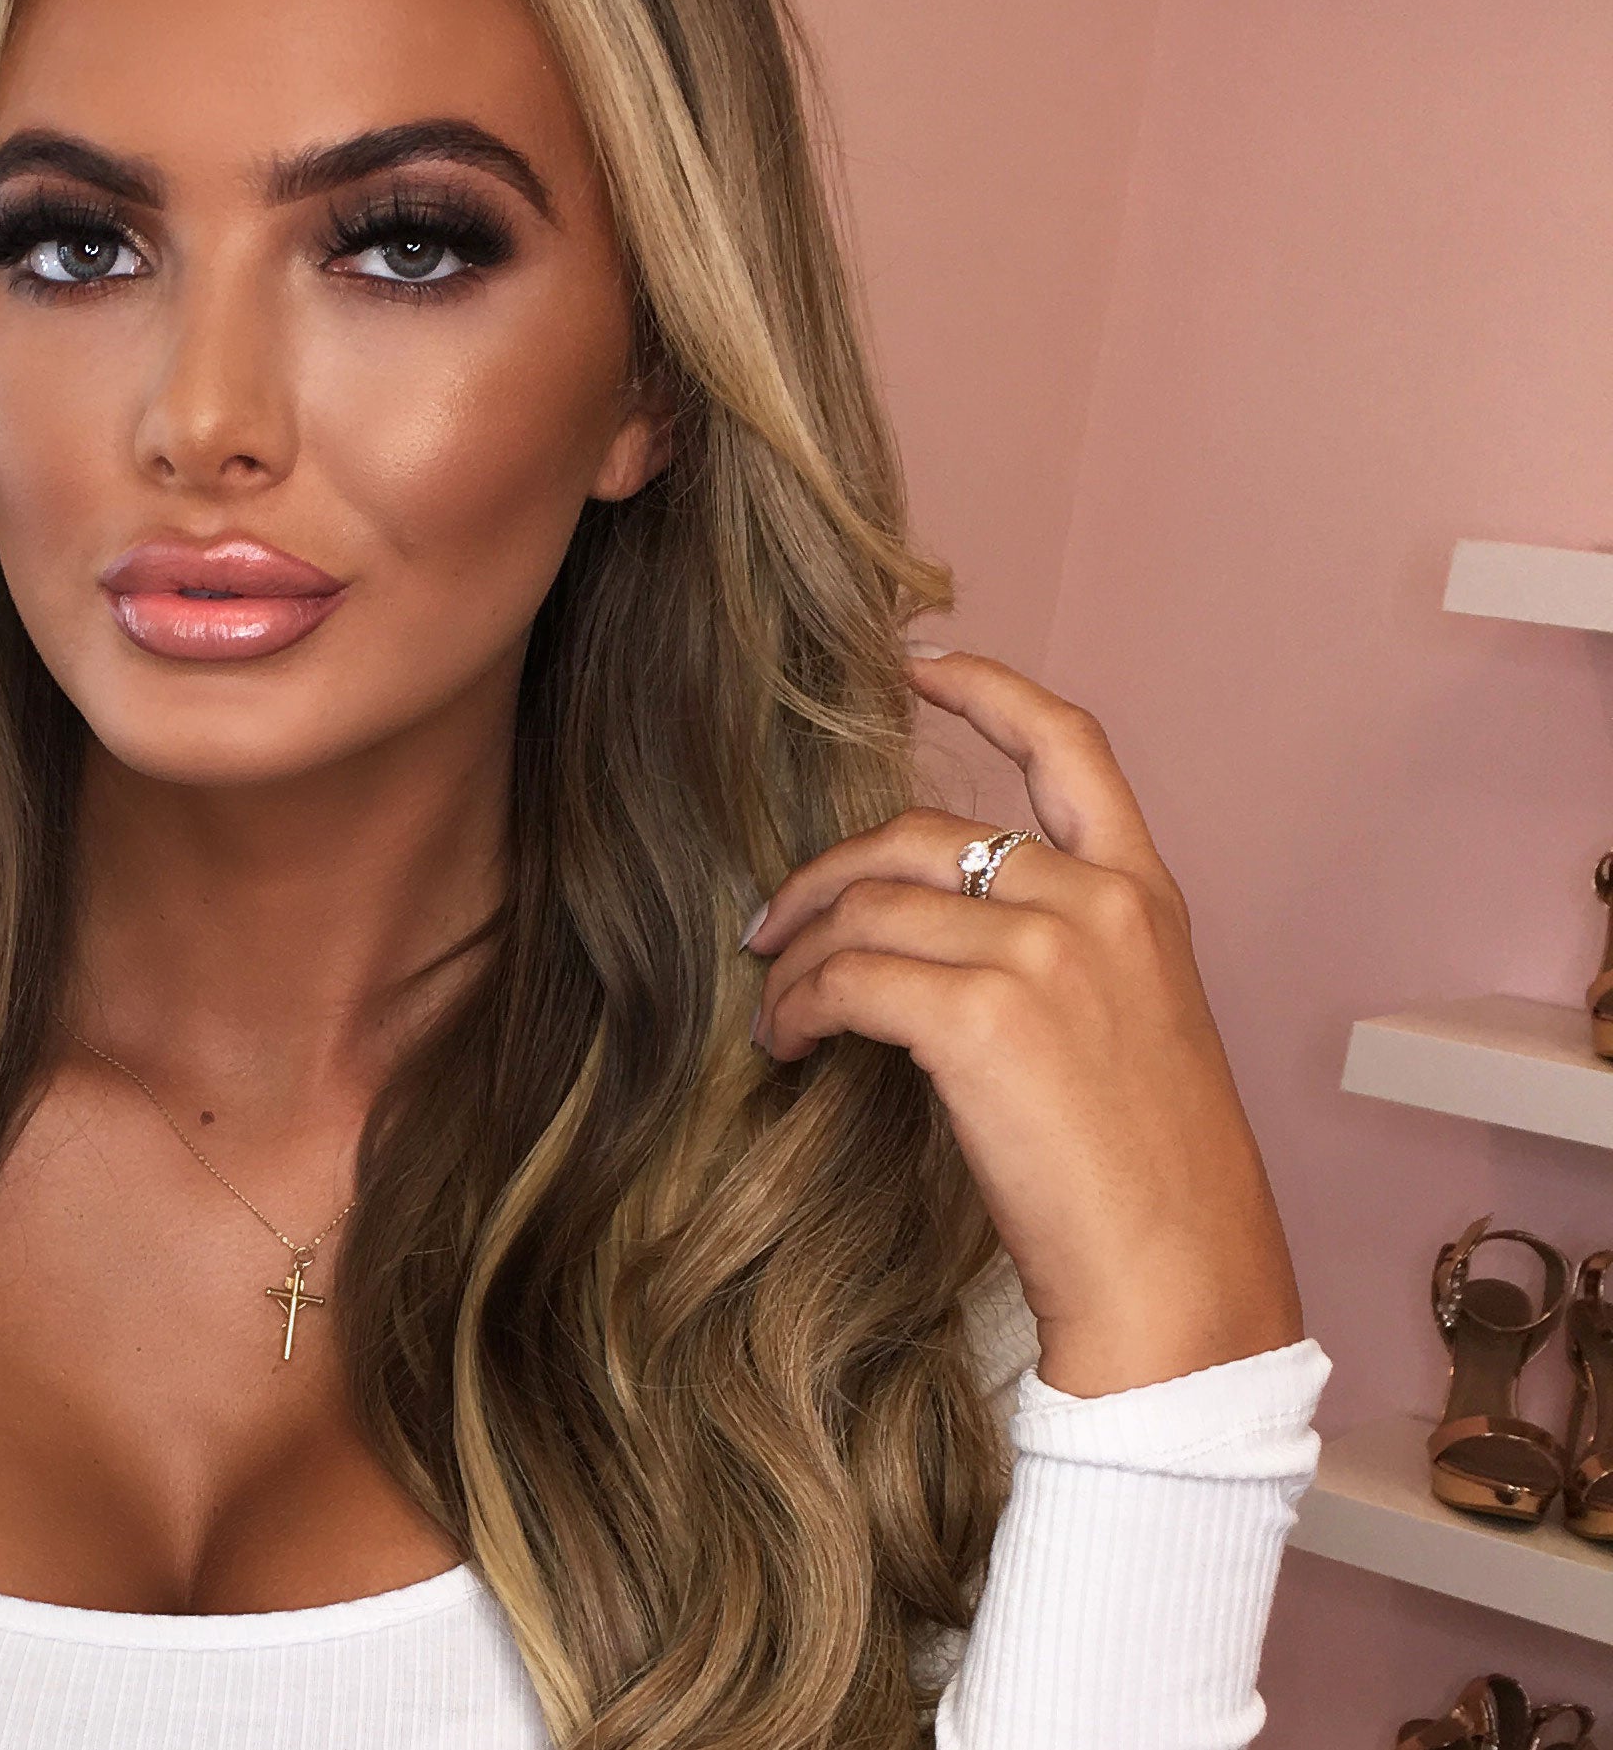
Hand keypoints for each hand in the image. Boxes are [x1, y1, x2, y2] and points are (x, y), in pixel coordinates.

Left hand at [742, 649, 1301, 1396]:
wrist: (1178, 1281)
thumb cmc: (1145, 1182)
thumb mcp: (1131, 1030)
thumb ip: (1055, 956)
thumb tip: (927, 935)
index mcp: (1146, 898)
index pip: (1071, 746)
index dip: (986, 689)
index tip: (914, 664)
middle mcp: (1097, 904)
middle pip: (917, 834)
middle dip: (822, 876)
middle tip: (767, 927)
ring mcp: (1042, 953)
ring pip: (865, 911)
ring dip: (795, 960)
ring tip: (772, 1012)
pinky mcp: (982, 1015)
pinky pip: (845, 980)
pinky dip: (794, 1009)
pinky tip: (783, 1048)